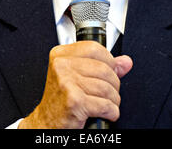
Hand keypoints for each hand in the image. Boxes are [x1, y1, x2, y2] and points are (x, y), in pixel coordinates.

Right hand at [18, 41, 132, 128]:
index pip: (94, 48)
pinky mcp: (74, 101)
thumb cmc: (61, 100)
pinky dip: (111, 112)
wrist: (45, 123)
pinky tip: (107, 113)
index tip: (110, 70)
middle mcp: (61, 66)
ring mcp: (66, 82)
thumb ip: (102, 66)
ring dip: (114, 100)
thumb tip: (125, 62)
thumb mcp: (77, 77)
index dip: (108, 60)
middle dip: (114, 84)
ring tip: (108, 104)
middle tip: (110, 93)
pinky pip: (105, 104)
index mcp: (61, 55)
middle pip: (104, 68)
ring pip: (106, 87)